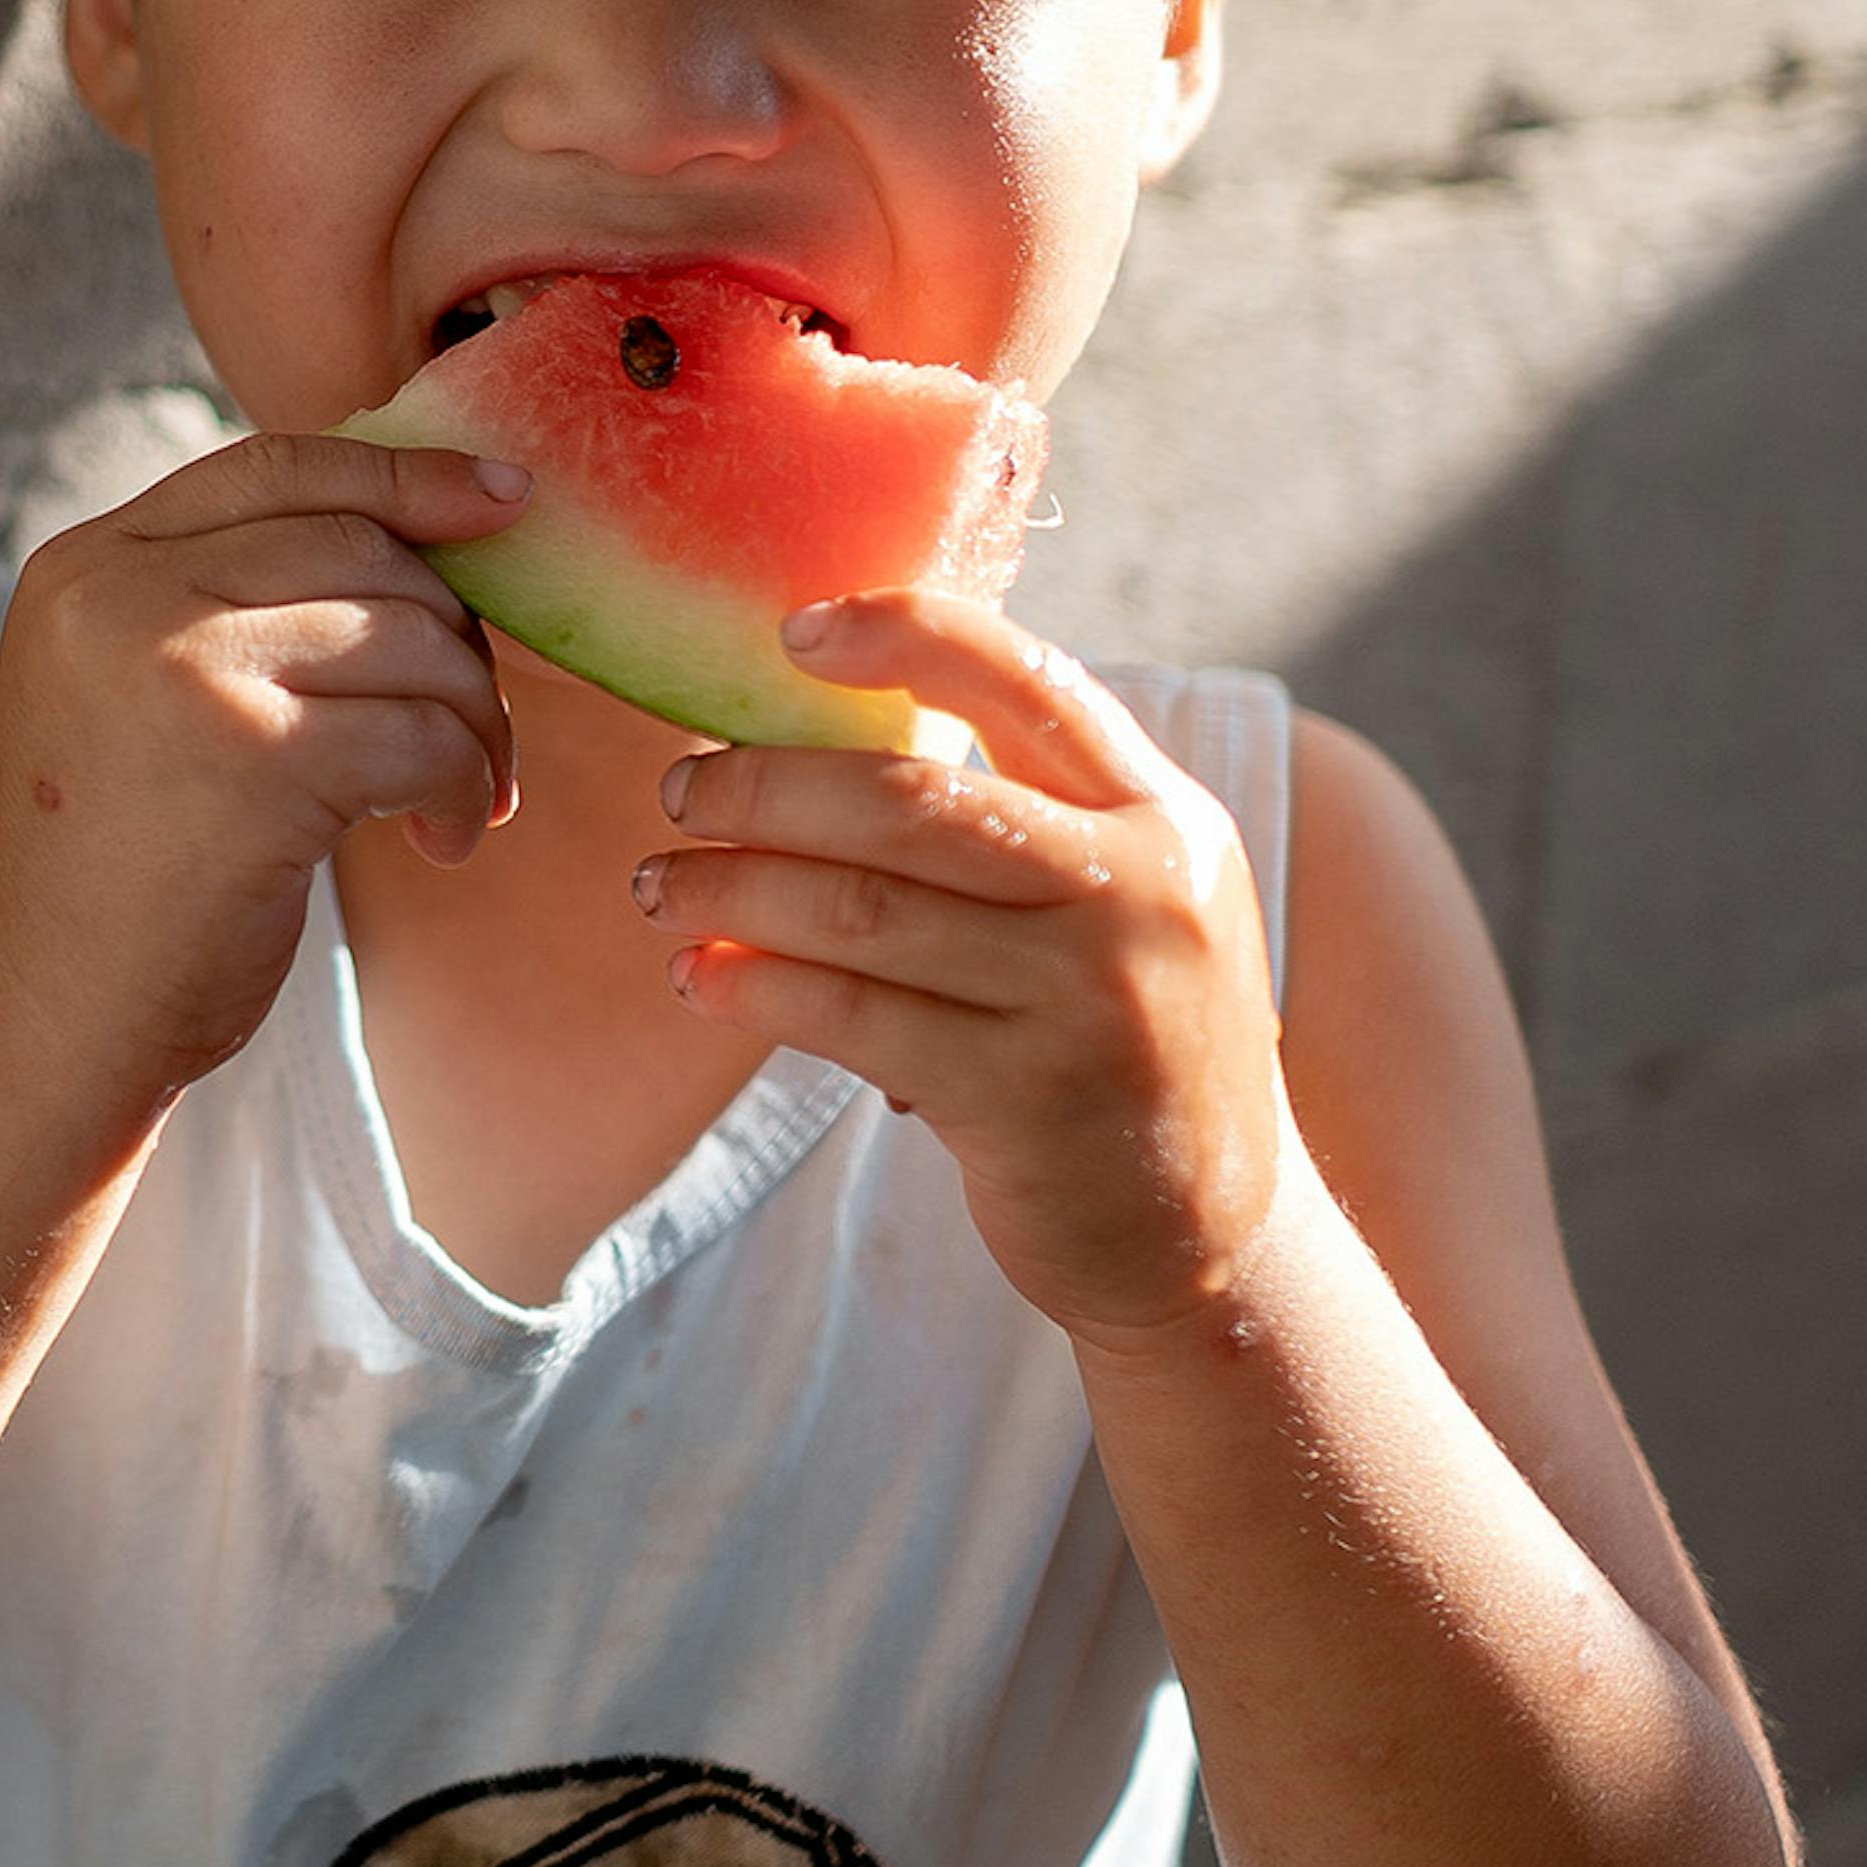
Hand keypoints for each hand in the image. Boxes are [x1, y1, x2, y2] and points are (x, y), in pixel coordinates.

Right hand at [0, 432, 535, 1093]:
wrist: (51, 1020)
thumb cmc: (121, 874)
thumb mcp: (139, 697)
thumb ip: (227, 602)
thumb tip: (426, 530)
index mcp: (86, 563)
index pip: (274, 467)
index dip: (405, 474)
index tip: (504, 498)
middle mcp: (121, 592)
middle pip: (360, 544)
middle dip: (453, 631)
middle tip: (477, 726)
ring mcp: (181, 666)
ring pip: (408, 635)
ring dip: (473, 721)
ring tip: (466, 795)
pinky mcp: (252, 755)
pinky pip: (423, 732)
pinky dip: (463, 784)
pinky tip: (445, 838)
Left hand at [637, 584, 1294, 1336]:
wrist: (1208, 1234)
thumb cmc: (1119, 1041)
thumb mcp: (1124, 905)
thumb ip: (1023, 819)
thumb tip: (813, 737)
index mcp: (1163, 817)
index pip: (1032, 681)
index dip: (906, 635)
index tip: (792, 633)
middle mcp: (1142, 893)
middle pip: (912, 798)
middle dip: (765, 784)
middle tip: (680, 791)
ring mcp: (1088, 1000)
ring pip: (861, 909)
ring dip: (731, 888)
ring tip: (658, 887)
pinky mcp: (1026, 1099)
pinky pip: (851, 1016)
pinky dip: (755, 986)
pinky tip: (701, 976)